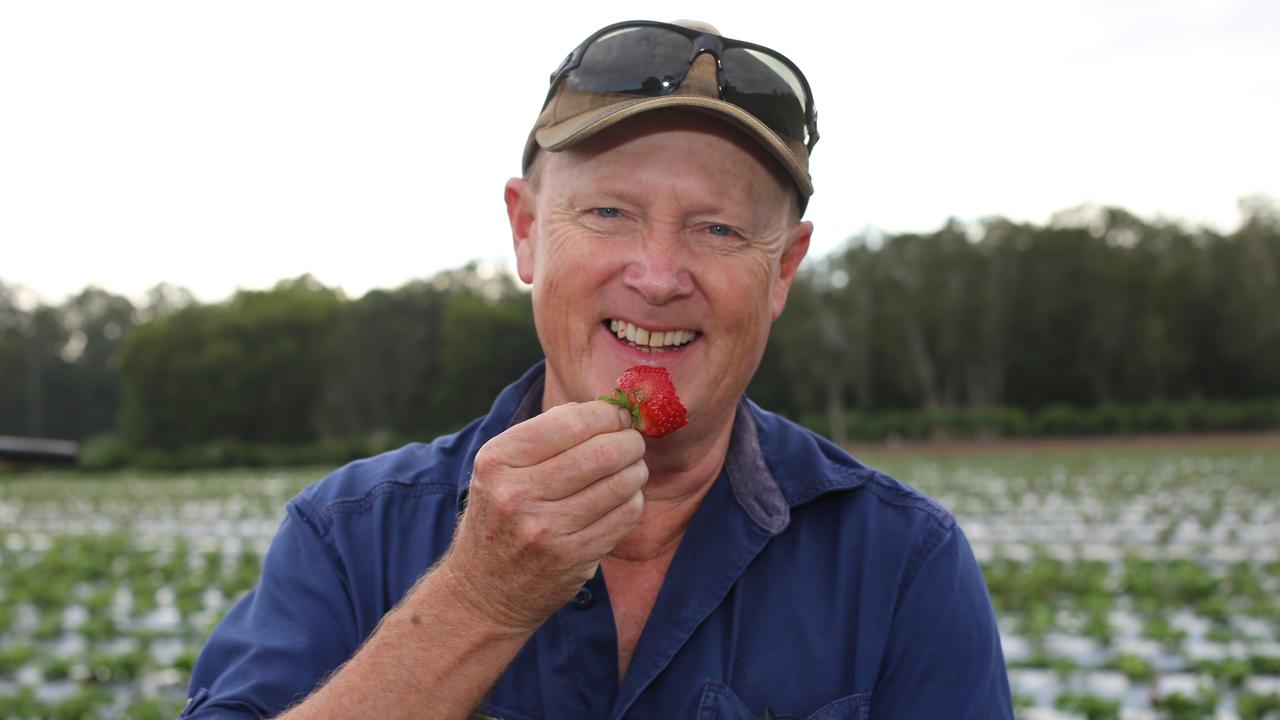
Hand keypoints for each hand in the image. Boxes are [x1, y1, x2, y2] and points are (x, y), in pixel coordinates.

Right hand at [440, 401, 646, 632]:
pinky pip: (625, 516)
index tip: (619, 415)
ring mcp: (546, 530)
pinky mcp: (573, 559)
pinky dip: (633, 500)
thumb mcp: (500, 469)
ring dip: (636, 470)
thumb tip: (608, 409)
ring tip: (631, 468)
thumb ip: (546, 434)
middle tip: (633, 442)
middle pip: (602, 452)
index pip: (571, 421)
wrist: (482, 592)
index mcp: (497, 461)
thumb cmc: (499, 517)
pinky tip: (624, 498)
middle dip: (629, 441)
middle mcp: (517, 494)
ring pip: (620, 483)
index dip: (607, 413)